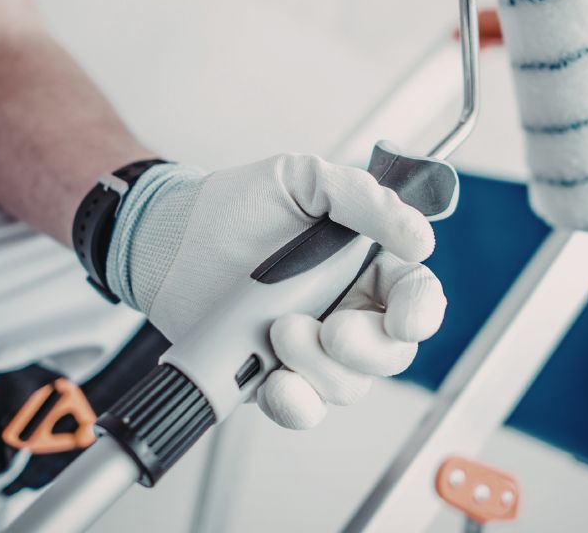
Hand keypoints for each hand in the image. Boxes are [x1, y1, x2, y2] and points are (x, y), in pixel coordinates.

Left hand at [106, 154, 445, 428]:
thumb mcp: (302, 179)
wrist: (167, 239)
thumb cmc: (234, 204)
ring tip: (278, 331)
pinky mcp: (273, 377)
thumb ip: (363, 198)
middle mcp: (346, 310)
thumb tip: (420, 235)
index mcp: (364, 264)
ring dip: (319, 367)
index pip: (416, 295)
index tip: (404, 319)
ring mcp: (311, 349)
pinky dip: (294, 404)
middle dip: (367, 349)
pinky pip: (302, 408)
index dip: (421, 311)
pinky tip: (274, 384)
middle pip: (392, 353)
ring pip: (348, 385)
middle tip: (331, 329)